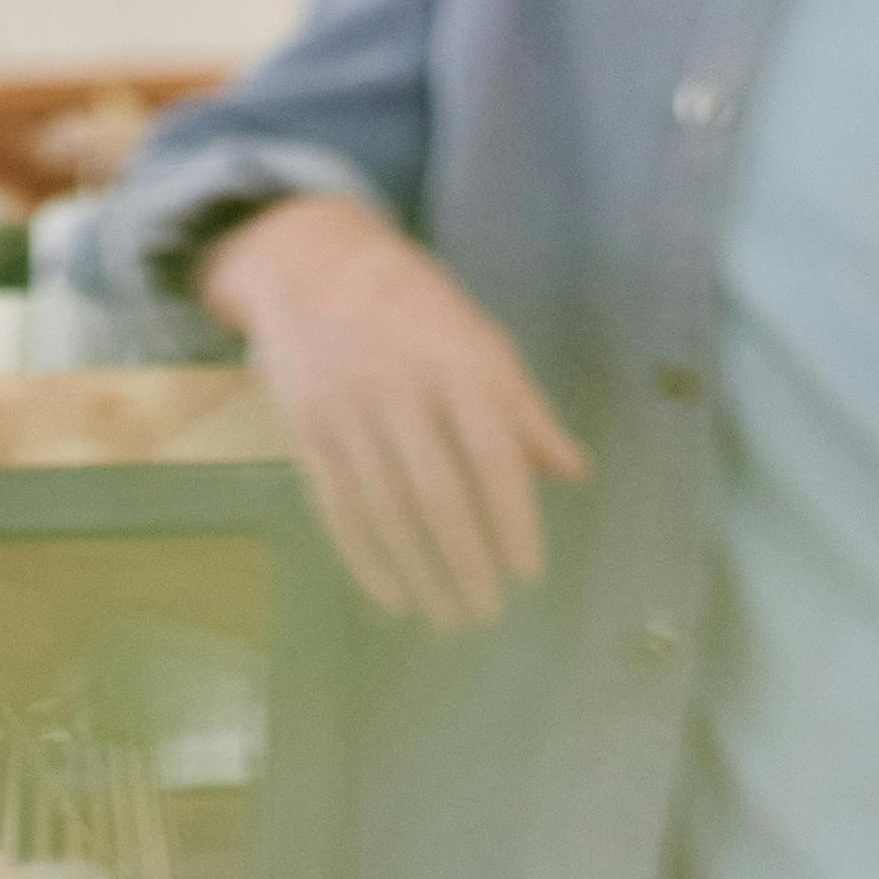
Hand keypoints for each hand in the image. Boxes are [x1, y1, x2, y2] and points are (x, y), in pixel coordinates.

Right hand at [201, 195, 587, 628]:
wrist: (310, 263)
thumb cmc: (415, 305)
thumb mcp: (480, 338)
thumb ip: (523, 408)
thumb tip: (572, 472)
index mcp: (457, 363)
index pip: (491, 455)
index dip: (512, 519)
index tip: (528, 572)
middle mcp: (399, 390)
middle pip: (436, 492)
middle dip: (464, 559)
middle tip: (484, 612)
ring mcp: (346, 412)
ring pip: (383, 508)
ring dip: (416, 570)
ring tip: (443, 614)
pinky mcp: (306, 431)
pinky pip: (336, 506)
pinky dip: (363, 558)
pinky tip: (389, 595)